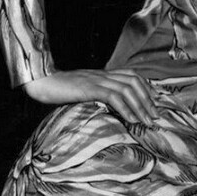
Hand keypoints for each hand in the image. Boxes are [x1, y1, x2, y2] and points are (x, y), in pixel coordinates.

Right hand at [22, 69, 159, 125]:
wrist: (40, 81)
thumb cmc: (61, 89)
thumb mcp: (85, 90)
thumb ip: (100, 94)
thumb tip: (114, 108)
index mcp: (104, 74)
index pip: (133, 76)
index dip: (146, 89)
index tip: (154, 105)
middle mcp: (104, 74)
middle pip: (135, 82)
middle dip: (148, 100)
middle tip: (155, 117)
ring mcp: (97, 80)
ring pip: (127, 89)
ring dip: (141, 106)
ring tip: (147, 122)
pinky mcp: (89, 88)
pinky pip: (113, 96)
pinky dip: (126, 108)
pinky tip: (132, 120)